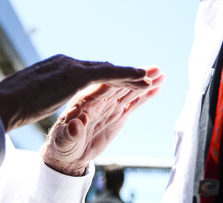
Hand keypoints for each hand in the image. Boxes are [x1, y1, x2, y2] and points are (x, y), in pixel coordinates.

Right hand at [0, 55, 152, 132]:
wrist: (2, 103)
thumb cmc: (9, 106)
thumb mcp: (28, 97)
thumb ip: (39, 95)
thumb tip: (35, 100)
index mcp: (54, 67)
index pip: (85, 70)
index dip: (104, 75)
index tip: (118, 79)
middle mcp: (65, 62)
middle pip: (100, 67)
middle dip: (121, 73)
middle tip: (140, 75)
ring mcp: (71, 66)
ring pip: (108, 70)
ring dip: (130, 74)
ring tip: (148, 77)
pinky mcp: (76, 75)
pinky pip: (109, 74)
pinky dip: (128, 75)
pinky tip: (142, 78)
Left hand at [41, 66, 164, 175]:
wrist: (66, 153)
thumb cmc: (60, 145)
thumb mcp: (63, 141)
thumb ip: (70, 134)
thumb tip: (76, 126)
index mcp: (85, 100)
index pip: (106, 85)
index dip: (122, 78)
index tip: (139, 76)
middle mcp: (99, 99)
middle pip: (121, 83)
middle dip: (138, 76)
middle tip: (156, 70)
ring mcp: (109, 106)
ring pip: (129, 91)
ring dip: (144, 83)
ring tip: (161, 74)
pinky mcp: (116, 115)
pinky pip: (133, 103)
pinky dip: (144, 96)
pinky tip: (156, 89)